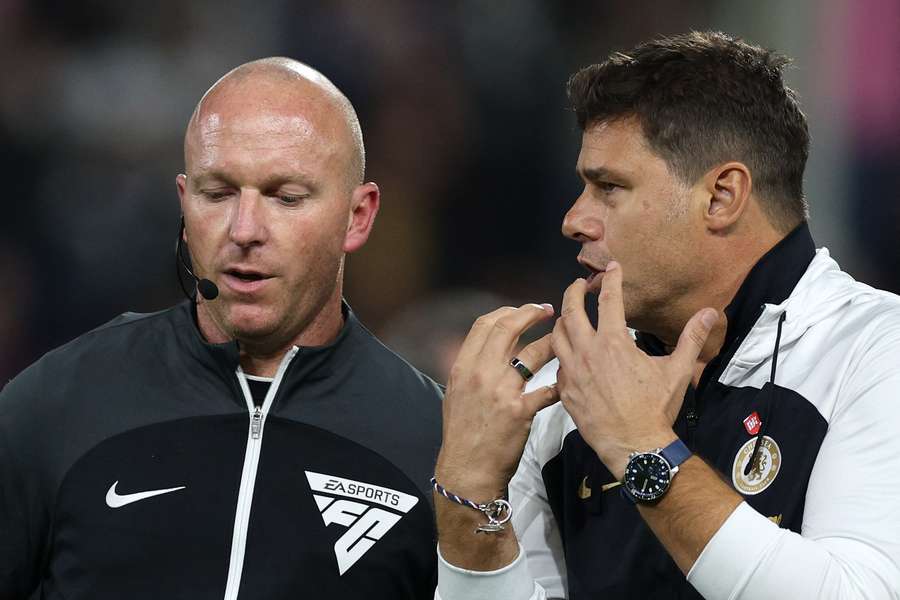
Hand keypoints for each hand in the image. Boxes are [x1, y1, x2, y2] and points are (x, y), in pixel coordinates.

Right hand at [435, 303, 558, 499]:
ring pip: (533, 353)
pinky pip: (547, 389)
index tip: (522, 310)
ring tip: (563, 340)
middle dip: (531, 313)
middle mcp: (481, 373)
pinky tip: (566, 381)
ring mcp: (501, 391)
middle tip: (548, 311)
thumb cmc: (462, 432)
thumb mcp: (455, 393)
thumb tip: (487, 349)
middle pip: (508, 328)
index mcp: (463, 366)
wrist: (467, 468)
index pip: (484, 324)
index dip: (507, 311)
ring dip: (552, 343)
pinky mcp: (521, 411)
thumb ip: (471, 368)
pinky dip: (559, 383)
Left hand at [551, 261, 716, 478]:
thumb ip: (691, 338)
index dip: (610, 279)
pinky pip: (557, 365)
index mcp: (614, 342)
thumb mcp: (677, 371)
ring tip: (568, 316)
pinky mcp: (564, 391)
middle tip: (578, 284)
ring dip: (562, 321)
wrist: (635, 446)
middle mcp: (587, 352)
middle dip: (573, 292)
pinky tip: (568, 354)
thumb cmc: (656, 408)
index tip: (611, 268)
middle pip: (570, 311)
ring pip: (556, 336)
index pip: (608, 299)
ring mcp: (572, 372)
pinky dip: (561, 354)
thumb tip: (710, 312)